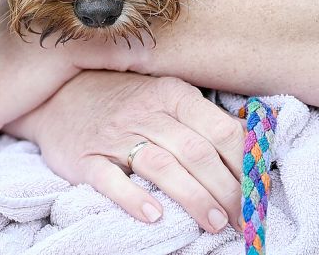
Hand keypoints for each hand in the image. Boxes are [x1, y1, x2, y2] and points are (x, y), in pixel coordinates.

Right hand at [6, 71, 244, 233]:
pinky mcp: (85, 159)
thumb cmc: (125, 100)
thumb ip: (205, 118)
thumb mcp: (166, 96)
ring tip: (212, 223)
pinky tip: (154, 216)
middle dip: (224, 188)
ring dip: (192, 197)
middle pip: (196, 151)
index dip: (244, 163)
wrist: (60, 95)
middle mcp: (146, 113)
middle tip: (240, 217)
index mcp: (173, 95)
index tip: (258, 191)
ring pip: (162, 166)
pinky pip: (111, 180)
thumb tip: (254, 144)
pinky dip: (134, 198)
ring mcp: (114, 136)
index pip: (220, 129)